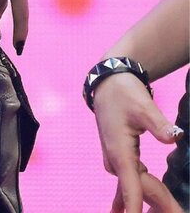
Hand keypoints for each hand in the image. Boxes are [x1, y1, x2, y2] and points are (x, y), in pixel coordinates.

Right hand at [93, 74, 183, 212]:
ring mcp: (115, 159)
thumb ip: (159, 124)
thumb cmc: (123, 93)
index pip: (129, 187)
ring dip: (143, 201)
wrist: (108, 83)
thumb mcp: (143, 106)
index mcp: (119, 151)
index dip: (133, 209)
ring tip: (165, 209)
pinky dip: (137, 192)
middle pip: (132, 191)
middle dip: (145, 207)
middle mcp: (114, 159)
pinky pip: (129, 180)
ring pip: (130, 187)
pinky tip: (148, 203)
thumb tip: (176, 136)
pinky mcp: (118, 156)